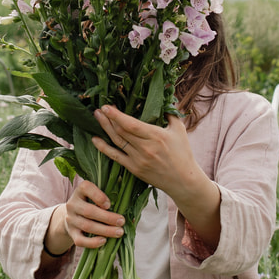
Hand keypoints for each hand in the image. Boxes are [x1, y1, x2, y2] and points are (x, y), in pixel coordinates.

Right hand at [46, 179, 124, 254]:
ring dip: (105, 230)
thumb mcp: (96, 195)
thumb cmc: (91, 203)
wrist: (71, 215)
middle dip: (108, 217)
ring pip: (87, 226)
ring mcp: (70, 219)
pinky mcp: (71, 233)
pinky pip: (80, 240)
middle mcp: (72, 204)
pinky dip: (92, 242)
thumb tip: (132, 208)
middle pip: (89, 211)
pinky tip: (104, 241)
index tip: (109, 204)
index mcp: (80, 191)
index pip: (85, 188)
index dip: (98, 196)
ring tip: (119, 232)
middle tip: (122, 221)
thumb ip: (111, 195)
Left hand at [93, 105, 222, 250]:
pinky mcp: (134, 169)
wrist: (183, 180)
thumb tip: (164, 98)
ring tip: (97, 118)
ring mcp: (138, 159)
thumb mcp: (179, 129)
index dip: (117, 115)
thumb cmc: (183, 153)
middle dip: (108, 119)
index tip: (107, 106)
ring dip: (105, 129)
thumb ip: (170, 113)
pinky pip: (115, 157)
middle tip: (98, 109)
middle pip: (121, 131)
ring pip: (117, 141)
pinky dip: (104, 148)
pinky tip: (95, 139)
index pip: (131, 124)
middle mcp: (145, 148)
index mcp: (156, 136)